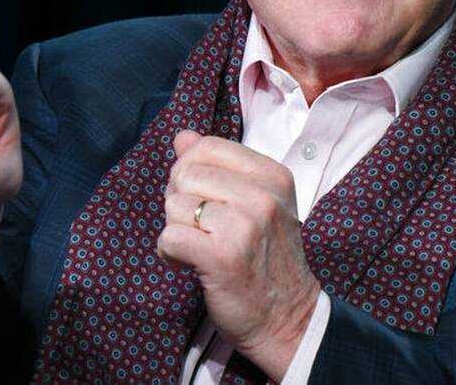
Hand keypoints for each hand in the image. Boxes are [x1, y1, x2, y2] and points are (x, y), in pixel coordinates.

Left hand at [158, 130, 320, 380]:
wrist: (286, 317)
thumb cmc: (267, 258)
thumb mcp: (256, 203)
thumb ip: (219, 166)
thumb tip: (183, 137)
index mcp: (273, 175)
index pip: (208, 147)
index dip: (191, 171)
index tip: (204, 199)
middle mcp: (262, 196)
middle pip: (186, 174)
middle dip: (180, 201)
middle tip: (199, 228)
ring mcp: (244, 225)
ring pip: (175, 205)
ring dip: (176, 229)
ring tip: (199, 247)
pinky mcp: (222, 257)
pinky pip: (169, 236)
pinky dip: (169, 252)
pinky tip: (187, 263)